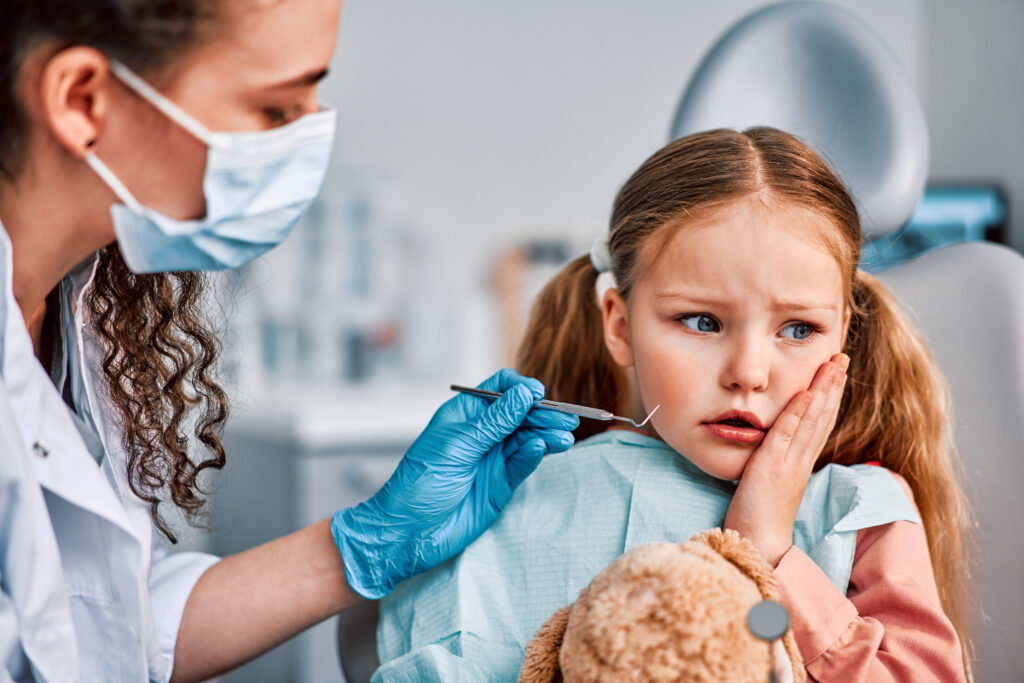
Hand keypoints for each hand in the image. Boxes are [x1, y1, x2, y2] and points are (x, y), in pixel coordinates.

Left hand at [330, 368, 579, 597]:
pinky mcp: (501, 484)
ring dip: (546, 435)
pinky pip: (523, 463)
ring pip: (527, 439)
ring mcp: (492, 458)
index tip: (536, 393)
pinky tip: (544, 448)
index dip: (520, 388)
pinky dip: (535, 455)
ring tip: (564, 437)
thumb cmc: (418, 485)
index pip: (500, 389)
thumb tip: (523, 394)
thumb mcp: (457, 447)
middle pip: (520, 414)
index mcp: (464, 415)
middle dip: (543, 413)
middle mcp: (481, 433)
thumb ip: (494, 422)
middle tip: (566, 418)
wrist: (408, 534)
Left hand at [723, 353, 848, 566]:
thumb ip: (775, 462)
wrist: (758, 544)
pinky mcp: (771, 468)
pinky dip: (797, 413)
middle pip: (822, 415)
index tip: (835, 371)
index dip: (829, 396)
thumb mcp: (770, 482)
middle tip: (841, 357)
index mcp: (800, 462)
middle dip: (832, 384)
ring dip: (823, 390)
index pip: (819, 422)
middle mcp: (800, 460)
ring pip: (811, 420)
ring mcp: (789, 463)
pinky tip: (806, 393)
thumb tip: (772, 445)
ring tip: (832, 364)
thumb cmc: (758, 517)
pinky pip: (786, 435)